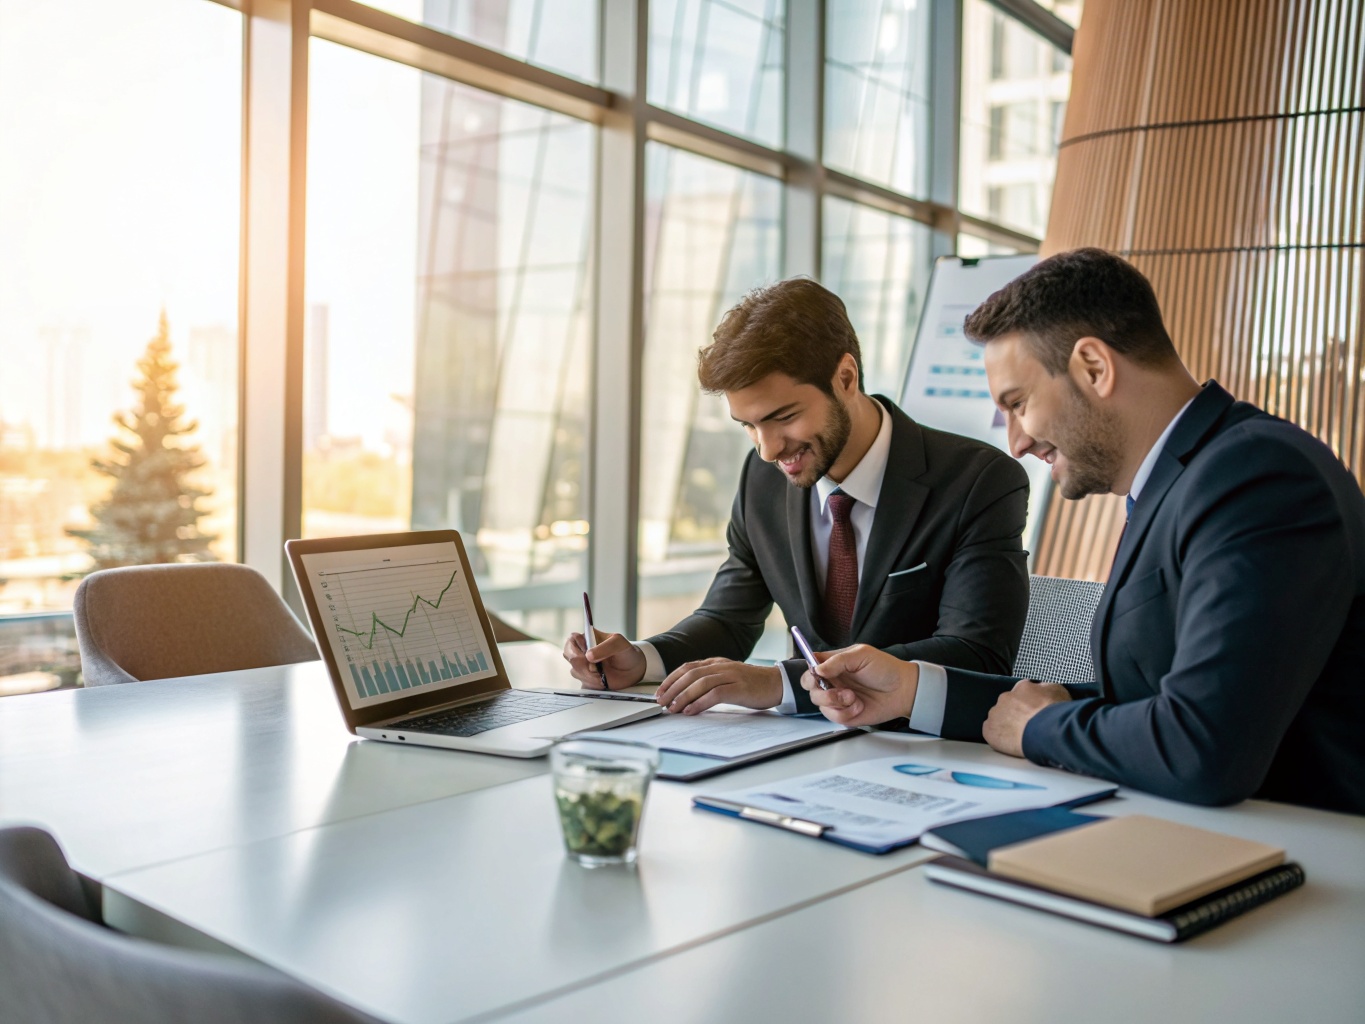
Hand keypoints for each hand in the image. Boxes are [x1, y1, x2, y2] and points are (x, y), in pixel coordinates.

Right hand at [562, 631, 645, 689]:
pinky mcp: (585, 679)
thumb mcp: (619, 643)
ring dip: (590, 676)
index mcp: (586, 638)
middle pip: (571, 658)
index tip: (589, 656)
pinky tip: (602, 682)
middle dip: (584, 666)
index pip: (571, 641)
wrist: (633, 669)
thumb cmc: (625, 651)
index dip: (577, 650)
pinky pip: (582, 683)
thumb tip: (588, 656)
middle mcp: (581, 651)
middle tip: (597, 669)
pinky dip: (593, 685)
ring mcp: (582, 666)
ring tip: (604, 675)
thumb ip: (605, 647)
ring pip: (576, 672)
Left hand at [654, 659, 782, 714]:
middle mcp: (721, 666)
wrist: (777, 683)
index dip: (671, 679)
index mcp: (716, 662)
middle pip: (690, 674)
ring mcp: (731, 675)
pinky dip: (700, 702)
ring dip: (683, 696)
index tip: (659, 692)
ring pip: (700, 683)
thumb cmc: (751, 685)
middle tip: (661, 702)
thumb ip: (710, 681)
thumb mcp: (727, 678)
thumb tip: (686, 696)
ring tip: (673, 708)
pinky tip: (691, 711)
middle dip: (672, 688)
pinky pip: (715, 693)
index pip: (687, 667)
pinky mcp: (739, 687)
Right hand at [800, 645, 917, 726]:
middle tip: (835, 689)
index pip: (811, 664)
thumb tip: (817, 669)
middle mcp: (833, 680)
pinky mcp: (844, 713)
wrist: (903, 691)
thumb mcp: (862, 655)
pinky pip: (832, 716)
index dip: (810, 669)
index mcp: (834, 663)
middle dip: (819, 689)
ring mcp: (837, 697)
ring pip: (819, 702)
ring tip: (853, 697)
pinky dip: (845, 712)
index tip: (818, 674)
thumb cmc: (885, 669)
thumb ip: (837, 660)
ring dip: (835, 701)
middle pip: (809, 685)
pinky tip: (858, 706)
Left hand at [983, 680, 1072, 756]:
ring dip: (1007, 725)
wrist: (1048, 731)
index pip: (1022, 691)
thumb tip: (1041, 688)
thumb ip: (1045, 688)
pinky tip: (1011, 742)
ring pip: (998, 718)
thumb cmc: (1055, 713)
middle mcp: (1005, 697)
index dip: (1028, 703)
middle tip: (1028, 726)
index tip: (1033, 712)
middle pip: (1008, 705)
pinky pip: (991, 732)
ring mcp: (995, 713)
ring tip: (1021, 736)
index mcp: (1022, 687)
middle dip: (1017, 714)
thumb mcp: (1058, 691)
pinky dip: (999, 737)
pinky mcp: (989, 730)